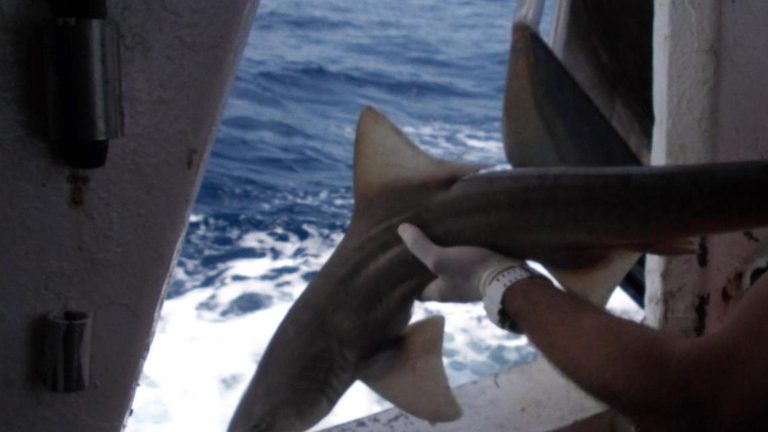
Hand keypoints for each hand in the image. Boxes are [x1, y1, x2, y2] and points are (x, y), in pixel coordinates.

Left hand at [397, 223, 521, 301]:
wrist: (510, 276)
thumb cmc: (470, 271)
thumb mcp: (439, 259)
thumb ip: (419, 246)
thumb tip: (401, 230)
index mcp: (437, 293)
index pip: (415, 292)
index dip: (405, 282)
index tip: (396, 268)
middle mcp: (451, 290)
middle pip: (431, 278)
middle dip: (422, 265)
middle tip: (412, 245)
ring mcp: (467, 282)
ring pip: (447, 268)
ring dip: (441, 255)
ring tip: (430, 235)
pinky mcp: (481, 271)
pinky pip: (463, 261)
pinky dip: (456, 251)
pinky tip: (453, 236)